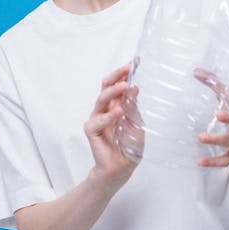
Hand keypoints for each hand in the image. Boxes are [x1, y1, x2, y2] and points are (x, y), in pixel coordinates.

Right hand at [84, 64, 137, 188]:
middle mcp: (105, 109)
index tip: (135, 63)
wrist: (122, 167)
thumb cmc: (128, 145)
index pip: (118, 84)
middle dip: (117, 75)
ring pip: (101, 99)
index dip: (125, 73)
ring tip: (125, 86)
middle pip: (107, 86)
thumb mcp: (137, 124)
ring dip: (113, 91)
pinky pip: (97, 121)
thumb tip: (134, 88)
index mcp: (117, 104)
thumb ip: (133, 107)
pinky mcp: (92, 131)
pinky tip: (119, 112)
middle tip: (128, 68)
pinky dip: (108, 116)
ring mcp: (97, 119)